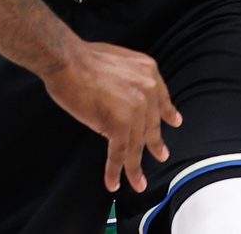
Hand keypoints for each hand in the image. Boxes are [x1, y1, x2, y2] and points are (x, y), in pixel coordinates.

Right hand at [42, 40, 182, 193]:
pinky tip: (113, 181)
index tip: (174, 122)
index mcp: (148, 72)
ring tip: (138, 182)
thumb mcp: (119, 60)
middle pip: (150, 125)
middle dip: (155, 144)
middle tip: (161, 155)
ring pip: (136, 145)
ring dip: (135, 168)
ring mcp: (135, 109)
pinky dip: (115, 170)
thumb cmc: (82, 58)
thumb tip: (123, 96)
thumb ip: (129, 79)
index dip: (167, 113)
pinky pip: (119, 153)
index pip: (160, 99)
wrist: (67, 60)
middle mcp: (147, 90)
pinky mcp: (119, 125)